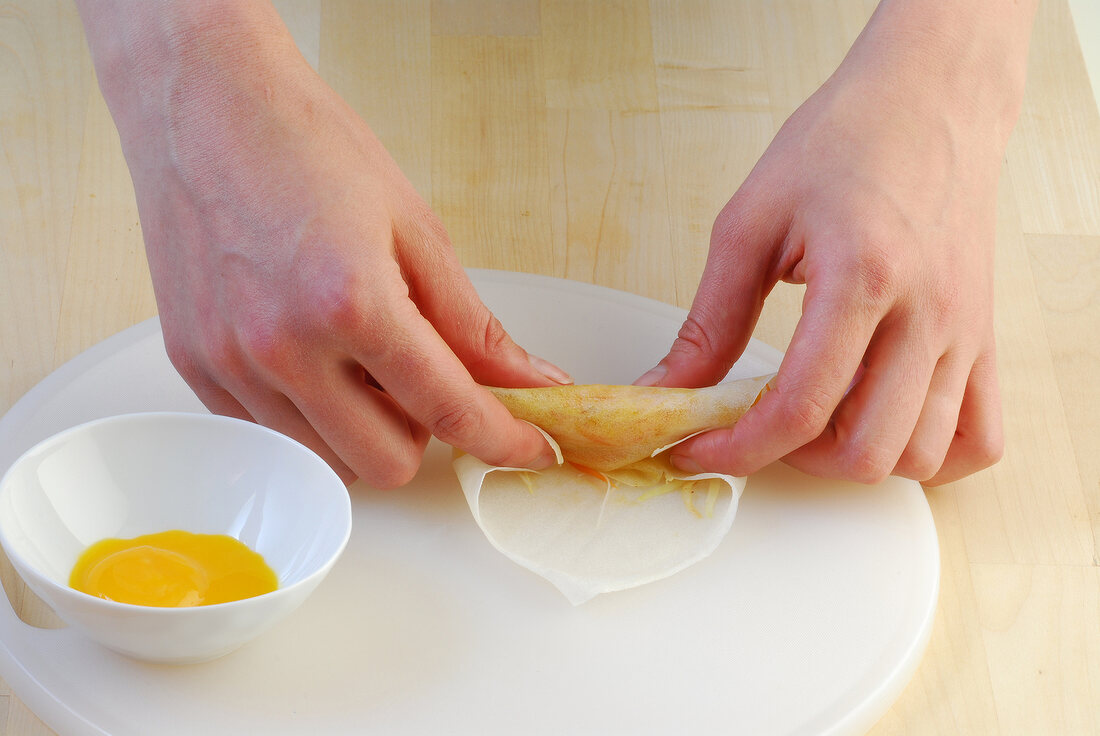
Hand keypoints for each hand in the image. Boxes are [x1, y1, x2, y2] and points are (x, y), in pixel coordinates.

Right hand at [81, 3, 565, 485]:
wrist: (203, 103)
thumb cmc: (307, 146)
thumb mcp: (414, 227)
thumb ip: (472, 323)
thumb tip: (529, 380)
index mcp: (352, 303)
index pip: (449, 411)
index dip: (503, 440)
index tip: (529, 447)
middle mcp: (283, 348)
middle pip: (387, 465)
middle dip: (424, 432)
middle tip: (423, 372)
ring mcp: (231, 364)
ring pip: (327, 462)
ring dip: (364, 429)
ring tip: (359, 354)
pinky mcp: (194, 368)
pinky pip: (273, 437)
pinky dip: (309, 416)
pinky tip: (312, 353)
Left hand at [638, 2, 1033, 485]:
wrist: (929, 99)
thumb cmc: (844, 142)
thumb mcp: (750, 221)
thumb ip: (710, 319)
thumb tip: (668, 387)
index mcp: (862, 279)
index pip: (799, 408)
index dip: (736, 448)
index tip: (696, 448)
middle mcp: (927, 316)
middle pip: (865, 452)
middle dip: (792, 460)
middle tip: (752, 427)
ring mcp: (965, 333)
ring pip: (920, 456)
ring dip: (854, 460)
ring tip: (811, 420)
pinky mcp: (983, 337)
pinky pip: (980, 438)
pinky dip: (928, 456)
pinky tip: (881, 427)